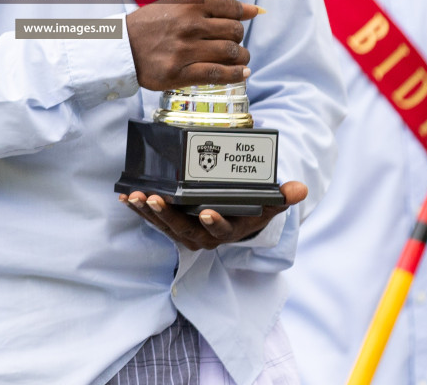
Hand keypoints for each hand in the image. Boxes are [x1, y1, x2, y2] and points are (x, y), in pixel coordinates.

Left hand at [118, 181, 306, 250]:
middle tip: (154, 199)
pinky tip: (127, 198)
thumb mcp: (268, 204)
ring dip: (148, 212)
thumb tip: (300, 189)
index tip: (206, 212)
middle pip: (183, 230)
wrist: (235, 219)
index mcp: (227, 232)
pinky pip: (153, 219)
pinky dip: (140, 209)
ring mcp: (185, 232)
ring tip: (136, 197)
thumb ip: (282, 197)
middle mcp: (204, 237)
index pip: (219, 231)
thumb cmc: (251, 209)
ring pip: (164, 225)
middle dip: (167, 215)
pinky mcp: (171, 225)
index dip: (213, 223)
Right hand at [124, 0, 258, 91]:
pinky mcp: (179, 74)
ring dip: (241, 57)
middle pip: (234, 31)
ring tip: (239, 59)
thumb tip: (243, 6)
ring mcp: (185, 51)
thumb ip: (206, 3)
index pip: (230, 8)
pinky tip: (242, 74)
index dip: (244, 13)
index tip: (250, 16)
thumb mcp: (173, 4)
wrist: (121, 47)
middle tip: (233, 40)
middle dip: (239, 37)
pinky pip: (216, 74)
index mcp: (188, 6)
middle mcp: (189, 27)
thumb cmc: (148, 24)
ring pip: (230, 53)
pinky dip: (235, 75)